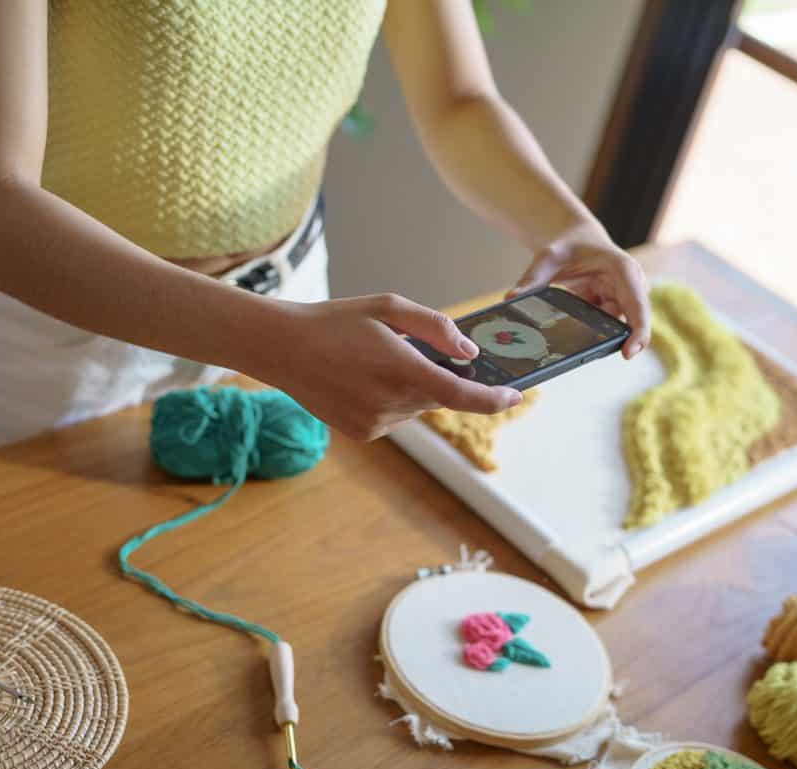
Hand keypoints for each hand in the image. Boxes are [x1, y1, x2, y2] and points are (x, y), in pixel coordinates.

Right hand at [248, 294, 522, 439]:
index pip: (460, 394)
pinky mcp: (363, 434)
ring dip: (411, 388)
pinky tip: (362, 380)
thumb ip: (434, 327)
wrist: (281, 349)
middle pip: (438, 396)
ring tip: (373, 363)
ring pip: (416, 408)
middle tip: (409, 351)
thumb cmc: (336, 321)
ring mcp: (375, 423)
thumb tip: (468, 351)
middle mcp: (390, 403)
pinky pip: (395, 418)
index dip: (493, 399)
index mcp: (400, 369)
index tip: (516, 396)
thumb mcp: (388, 307)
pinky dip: (391, 400)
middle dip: (436, 376)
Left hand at [510, 225, 650, 357]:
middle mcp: (631, 285)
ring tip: (570, 330)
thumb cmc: (566, 245)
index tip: (628, 354)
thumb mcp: (546, 258)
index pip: (638, 305)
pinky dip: (590, 332)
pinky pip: (606, 327)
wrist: (573, 239)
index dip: (638, 332)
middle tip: (586, 353)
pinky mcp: (613, 307)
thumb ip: (531, 279)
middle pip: (632, 322)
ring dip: (596, 333)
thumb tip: (511, 298)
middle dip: (615, 340)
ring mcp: (624, 298)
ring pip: (616, 327)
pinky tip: (572, 330)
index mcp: (623, 270)